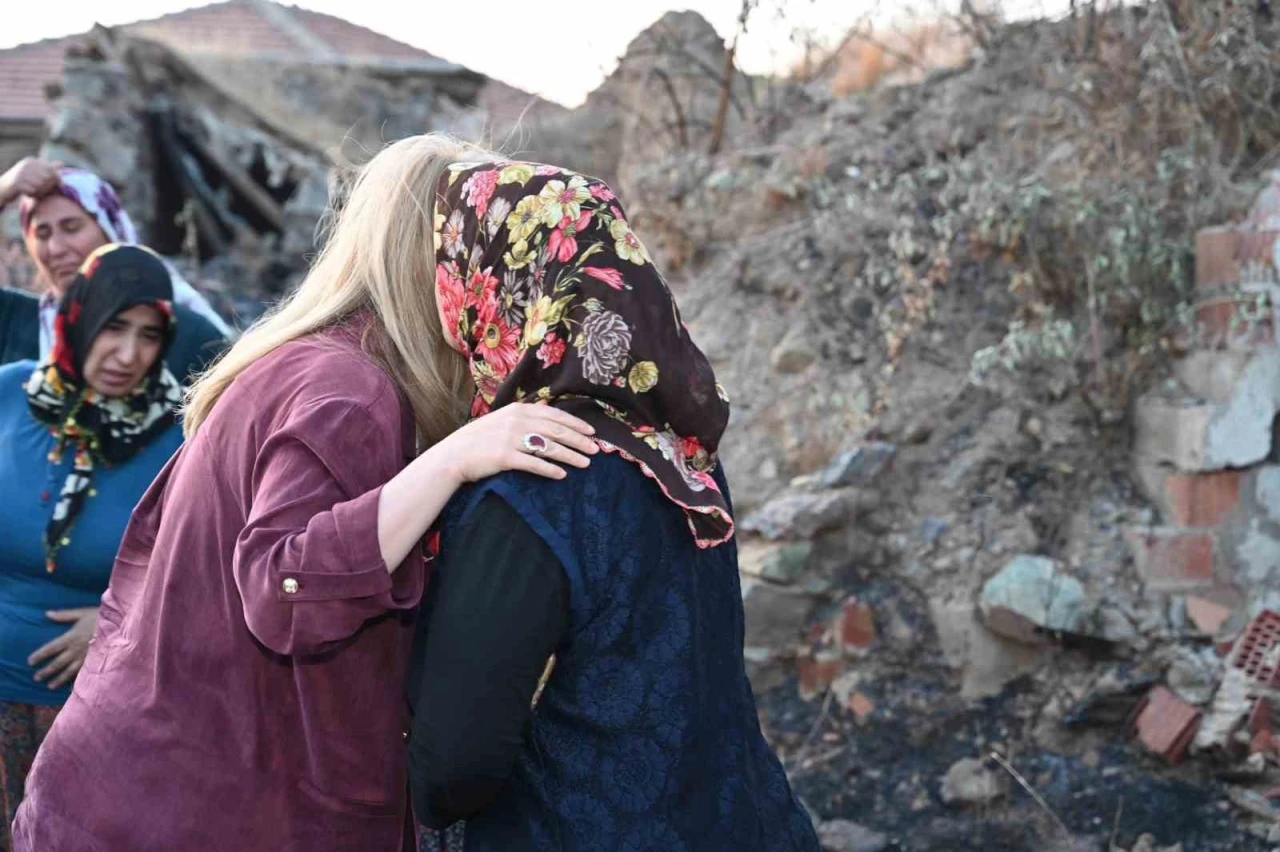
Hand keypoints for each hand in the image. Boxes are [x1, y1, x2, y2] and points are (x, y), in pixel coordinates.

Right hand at [0, 157, 63, 205]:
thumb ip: (48, 168)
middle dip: (48, 186)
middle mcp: (26, 165)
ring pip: (41, 185)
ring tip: (35, 193)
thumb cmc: (21, 182)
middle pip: (48, 177)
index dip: (57, 179)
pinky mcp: (17, 182)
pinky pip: (33, 191)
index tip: (58, 186)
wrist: (2, 189)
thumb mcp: (34, 173)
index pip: (52, 170)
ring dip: (40, 191)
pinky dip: (34, 195)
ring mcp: (21, 173)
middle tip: (42, 191)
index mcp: (32, 161)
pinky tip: (29, 195)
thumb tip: (62, 163)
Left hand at [28, 606, 97, 688]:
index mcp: (70, 637)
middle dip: (46, 671)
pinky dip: (77, 682)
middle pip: (57, 663)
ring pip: (69, 671)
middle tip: (36, 678)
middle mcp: (75, 650)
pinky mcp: (94, 661)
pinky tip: (71, 689)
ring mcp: (85, 657)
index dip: (40, 655)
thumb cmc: (100, 617)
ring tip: (50, 686)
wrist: (121, 625)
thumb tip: (47, 614)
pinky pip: (83, 673)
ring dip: (58, 679)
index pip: (50, 648)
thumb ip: (64, 615)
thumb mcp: (82, 612)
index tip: (30, 661)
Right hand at [437, 403, 597, 483]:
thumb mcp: (502, 419)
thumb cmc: (479, 439)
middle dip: (579, 440)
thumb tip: (547, 410)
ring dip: (571, 456)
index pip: (555, 415)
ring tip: (586, 464)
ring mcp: (510, 438)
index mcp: (518, 410)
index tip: (592, 431)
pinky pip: (533, 464)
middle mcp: (517, 421)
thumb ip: (524, 415)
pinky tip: (562, 475)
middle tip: (596, 450)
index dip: (576, 423)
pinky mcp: (505, 457)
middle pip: (557, 431)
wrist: (453, 455)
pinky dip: (549, 469)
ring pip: (549, 447)